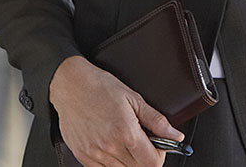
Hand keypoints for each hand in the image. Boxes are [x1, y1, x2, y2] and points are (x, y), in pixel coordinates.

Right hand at [50, 55, 183, 166]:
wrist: (70, 86)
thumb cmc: (100, 87)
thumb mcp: (134, 99)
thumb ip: (157, 121)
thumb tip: (175, 135)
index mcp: (126, 133)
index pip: (152, 163)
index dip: (160, 155)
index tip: (158, 146)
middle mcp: (110, 147)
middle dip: (145, 157)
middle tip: (142, 140)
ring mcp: (94, 154)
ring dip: (129, 160)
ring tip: (125, 140)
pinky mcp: (83, 156)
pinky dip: (112, 163)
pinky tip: (112, 146)